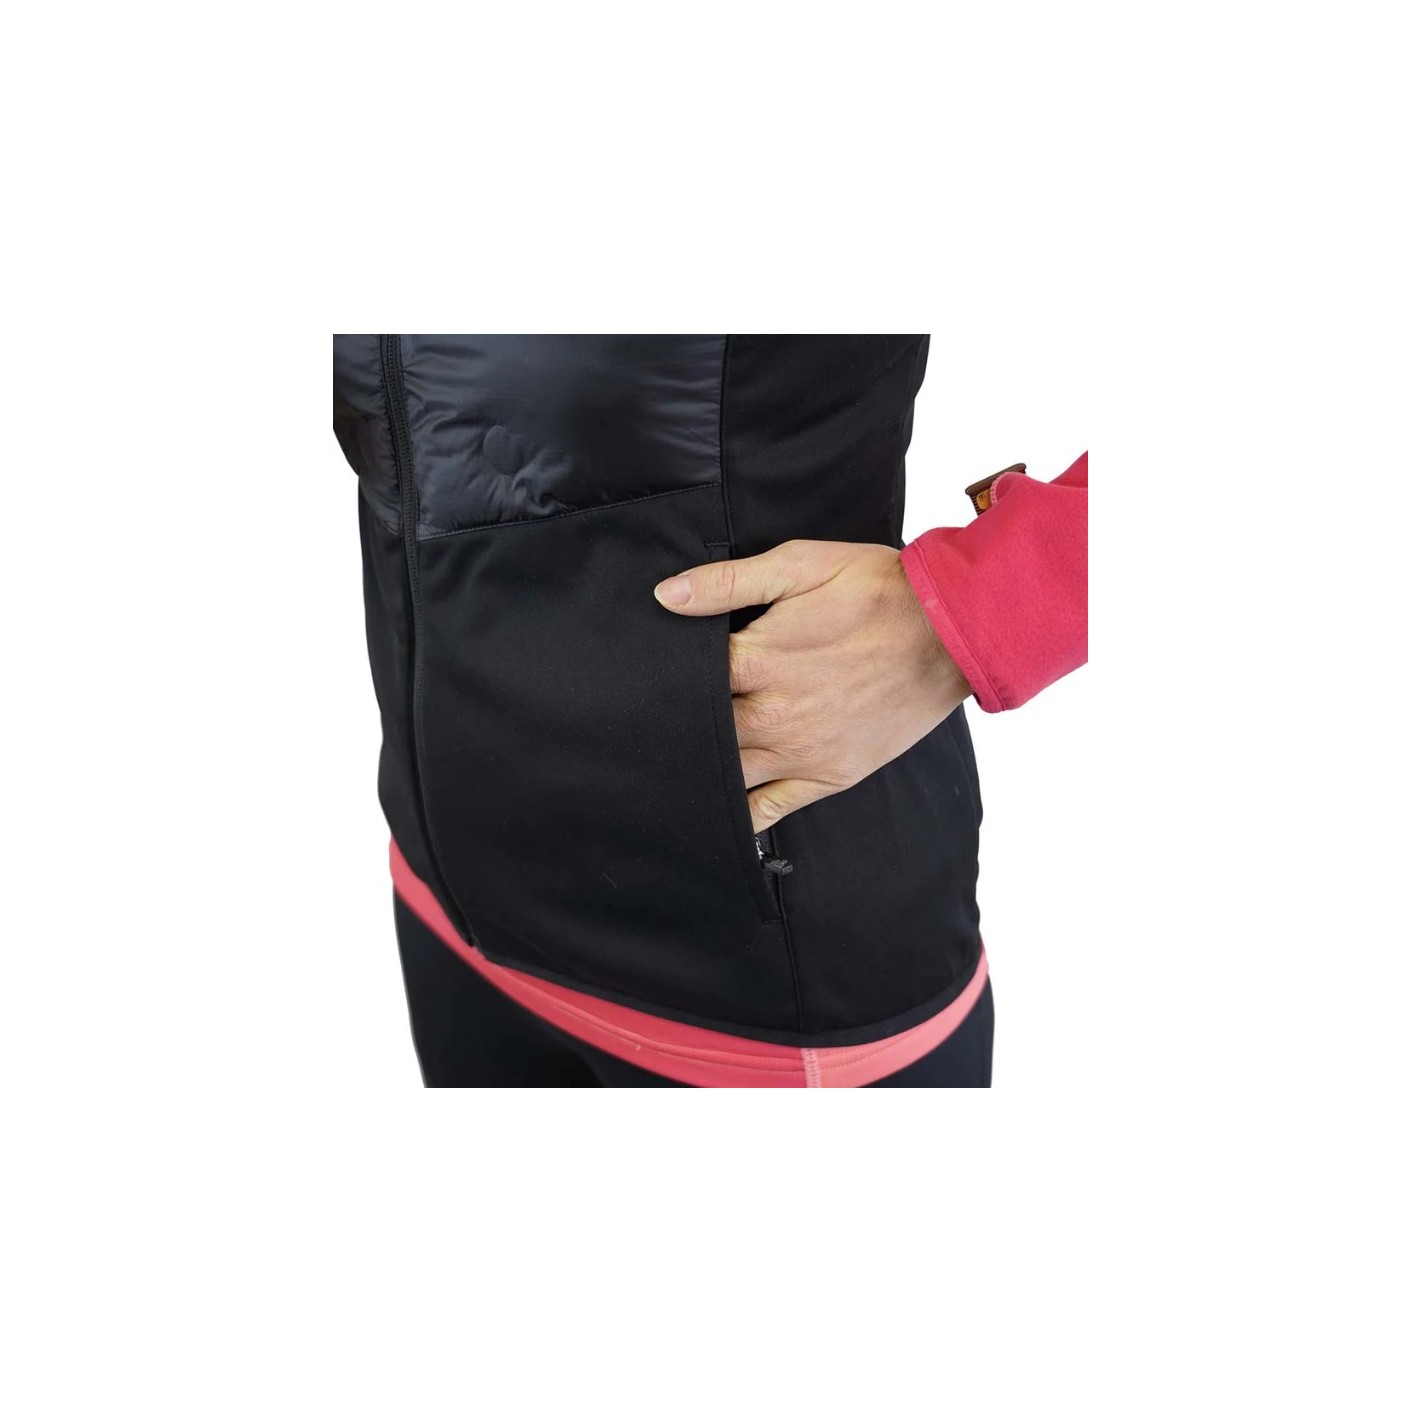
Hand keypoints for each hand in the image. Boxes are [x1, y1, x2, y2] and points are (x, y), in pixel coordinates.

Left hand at [654, 541, 969, 832]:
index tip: (649, 673)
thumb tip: (667, 596)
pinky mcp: (828, 776)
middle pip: (700, 730)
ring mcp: (801, 752)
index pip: (688, 679)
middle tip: (648, 723)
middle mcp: (774, 714)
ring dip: (699, 768)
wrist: (953, 632)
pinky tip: (715, 815)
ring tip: (671, 763)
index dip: (665, 675)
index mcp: (760, 659)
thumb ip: (730, 582)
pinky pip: (769, 810)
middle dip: (678, 723)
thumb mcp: (802, 566)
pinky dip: (739, 817)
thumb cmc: (877, 591)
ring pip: (728, 772)